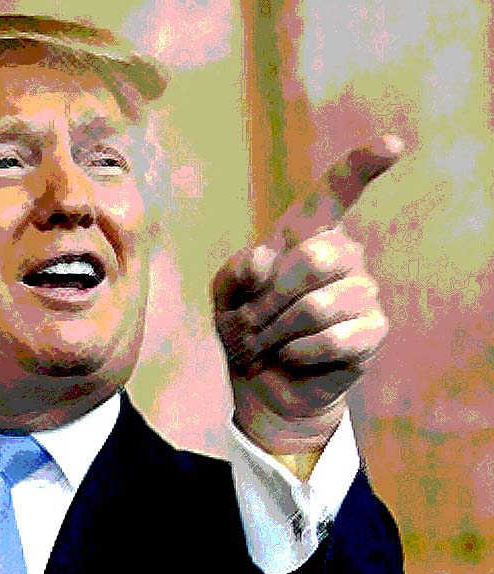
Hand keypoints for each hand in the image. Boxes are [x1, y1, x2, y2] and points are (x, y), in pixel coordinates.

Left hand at [212, 136, 403, 454]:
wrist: (263, 383)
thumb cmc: (246, 328)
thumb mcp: (225, 297)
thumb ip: (235, 272)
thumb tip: (263, 258)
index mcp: (307, 235)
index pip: (336, 192)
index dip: (361, 167)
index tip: (392, 146)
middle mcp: (343, 256)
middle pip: (315, 258)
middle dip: (270, 298)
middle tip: (251, 322)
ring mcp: (363, 292)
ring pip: (317, 307)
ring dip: (277, 333)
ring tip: (269, 344)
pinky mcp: (373, 331)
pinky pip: (333, 338)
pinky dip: (298, 353)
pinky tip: (293, 356)